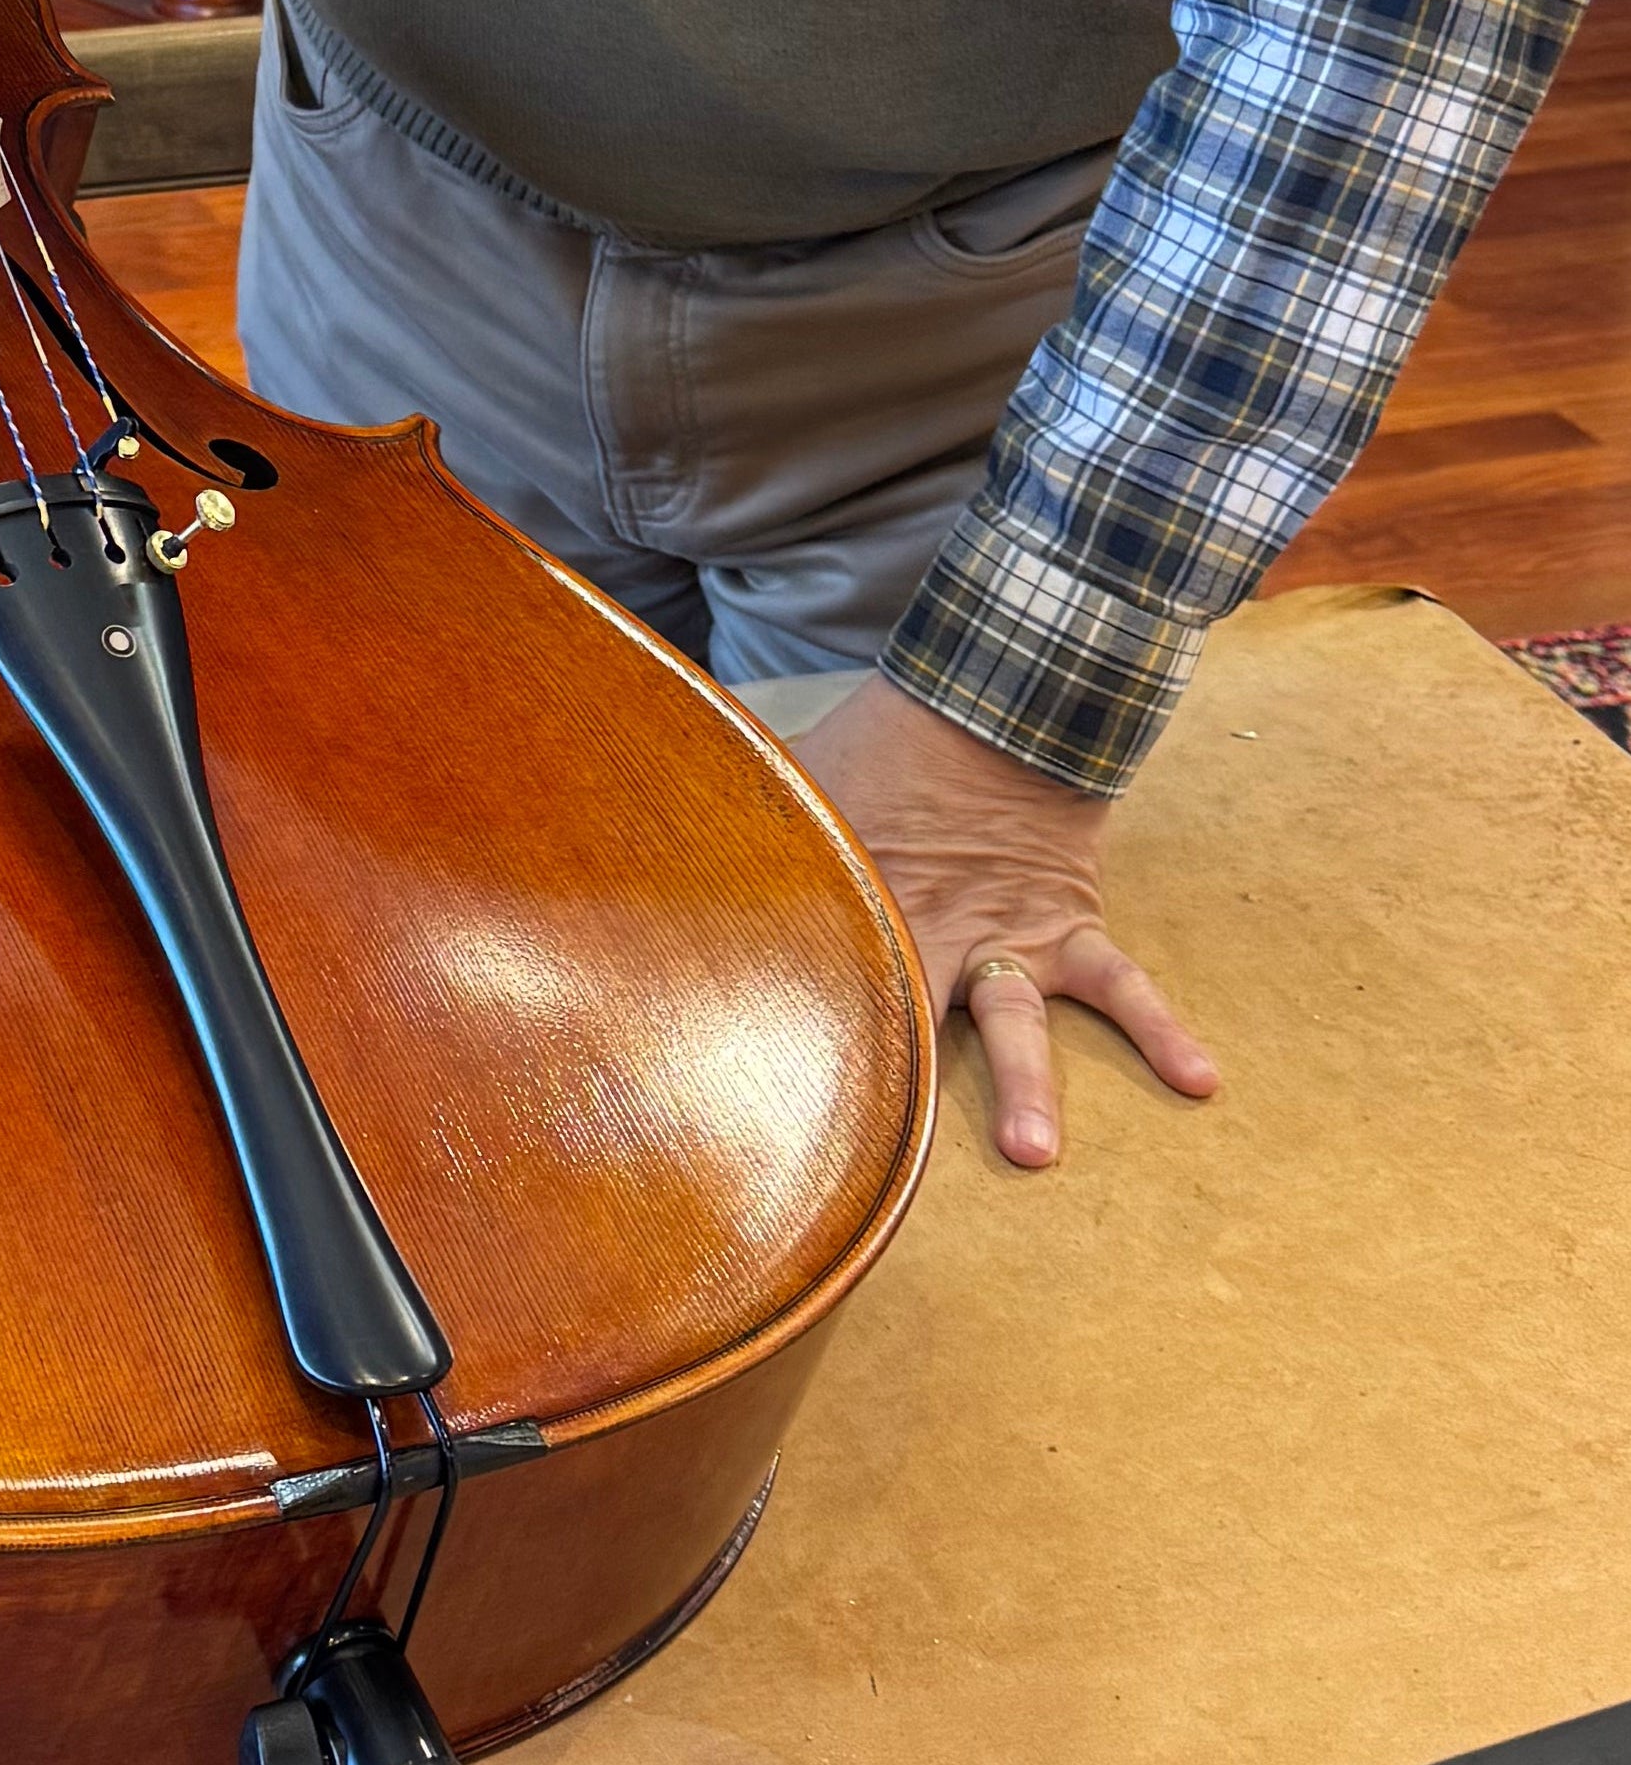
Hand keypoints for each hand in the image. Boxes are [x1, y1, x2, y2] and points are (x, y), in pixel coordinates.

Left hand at [788, 675, 1219, 1168]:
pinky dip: (1163, 1029)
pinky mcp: (1067, 926)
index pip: (826, 983)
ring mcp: (1008, 938)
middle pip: (913, 1021)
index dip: (799, 1041)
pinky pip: (1124, 984)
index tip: (768, 1111)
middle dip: (902, 1091)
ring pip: (1016, 1023)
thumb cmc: (882, 744)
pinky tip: (1200, 1077)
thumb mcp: (801, 778)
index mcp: (865, 905)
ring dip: (1025, 1086)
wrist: (993, 698)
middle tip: (888, 1164)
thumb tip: (663, 815)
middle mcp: (936, 935)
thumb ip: (756, 820)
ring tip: (1035, 1150)